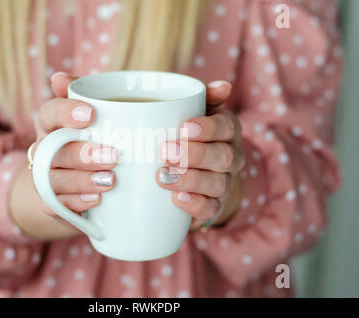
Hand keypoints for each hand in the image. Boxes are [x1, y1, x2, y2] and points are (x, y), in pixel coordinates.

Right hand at [10, 73, 117, 239]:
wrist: (75, 179)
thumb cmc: (89, 139)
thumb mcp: (91, 116)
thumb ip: (83, 95)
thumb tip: (59, 78)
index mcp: (51, 124)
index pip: (49, 113)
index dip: (65, 112)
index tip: (91, 114)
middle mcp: (43, 150)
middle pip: (53, 151)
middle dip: (82, 154)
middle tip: (113, 156)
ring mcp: (45, 177)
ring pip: (53, 180)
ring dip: (81, 180)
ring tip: (110, 181)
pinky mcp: (50, 202)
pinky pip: (54, 205)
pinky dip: (74, 204)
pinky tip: (96, 201)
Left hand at [156, 81, 244, 230]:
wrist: (194, 172)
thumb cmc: (187, 136)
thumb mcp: (191, 113)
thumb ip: (201, 98)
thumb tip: (223, 87)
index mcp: (227, 131)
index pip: (227, 127)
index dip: (208, 128)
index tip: (183, 128)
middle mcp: (231, 157)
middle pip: (223, 157)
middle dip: (194, 155)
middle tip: (165, 152)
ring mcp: (224, 183)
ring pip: (217, 184)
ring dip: (190, 180)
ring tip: (162, 177)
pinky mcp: (213, 206)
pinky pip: (211, 209)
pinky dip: (194, 205)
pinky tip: (176, 199)